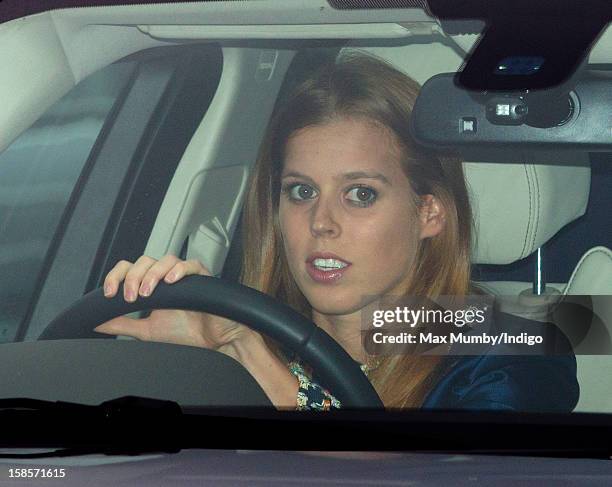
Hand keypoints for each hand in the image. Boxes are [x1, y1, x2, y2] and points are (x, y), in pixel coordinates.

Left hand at [94, 255, 252, 348]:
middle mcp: (167, 276)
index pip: (130, 268)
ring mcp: (185, 275)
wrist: (214, 341)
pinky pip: (191, 264)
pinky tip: (170, 281)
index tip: (110, 295)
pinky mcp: (203, 277)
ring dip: (152, 274)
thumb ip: (122, 324)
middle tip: (131, 298)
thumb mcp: (146, 330)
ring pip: (165, 259)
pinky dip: (179, 270)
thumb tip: (97, 322)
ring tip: (148, 293)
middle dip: (133, 277)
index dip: (116, 276)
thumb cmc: (187, 332)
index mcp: (153, 284)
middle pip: (144, 260)